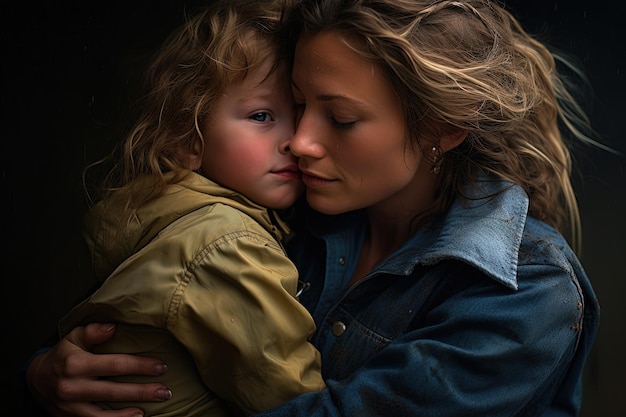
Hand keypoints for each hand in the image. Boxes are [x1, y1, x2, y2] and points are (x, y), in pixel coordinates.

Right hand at [26, 323, 171, 416]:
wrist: (36, 379)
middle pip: (113, 391)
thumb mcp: (74, 337)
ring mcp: (70, 406)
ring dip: (129, 413)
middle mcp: (72, 387)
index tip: (160, 367)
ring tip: (151, 408)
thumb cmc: (63, 355)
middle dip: (142, 391)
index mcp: (76, 364)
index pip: (114, 365)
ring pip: (104, 413)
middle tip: (164, 391)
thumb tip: (113, 327)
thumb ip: (93, 331)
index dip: (139, 366)